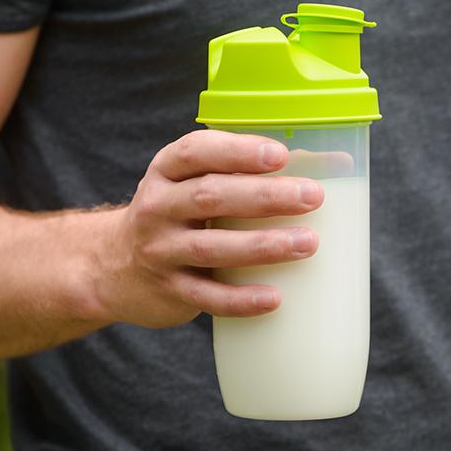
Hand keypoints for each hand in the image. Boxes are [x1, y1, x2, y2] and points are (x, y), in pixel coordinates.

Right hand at [92, 130, 323, 327]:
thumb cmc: (179, 215)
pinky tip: (275, 298)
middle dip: (264, 196)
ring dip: (262, 245)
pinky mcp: (169, 290)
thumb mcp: (193, 184)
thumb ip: (246, 173)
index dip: (238, 151)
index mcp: (167, 171)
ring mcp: (160, 251)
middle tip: (312, 197)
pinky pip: (207, 296)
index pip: (196, 152)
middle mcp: (158, 207)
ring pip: (212, 248)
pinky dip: (241, 299)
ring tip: (308, 244)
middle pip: (211, 196)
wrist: (113, 267)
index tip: (280, 154)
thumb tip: (336, 164)